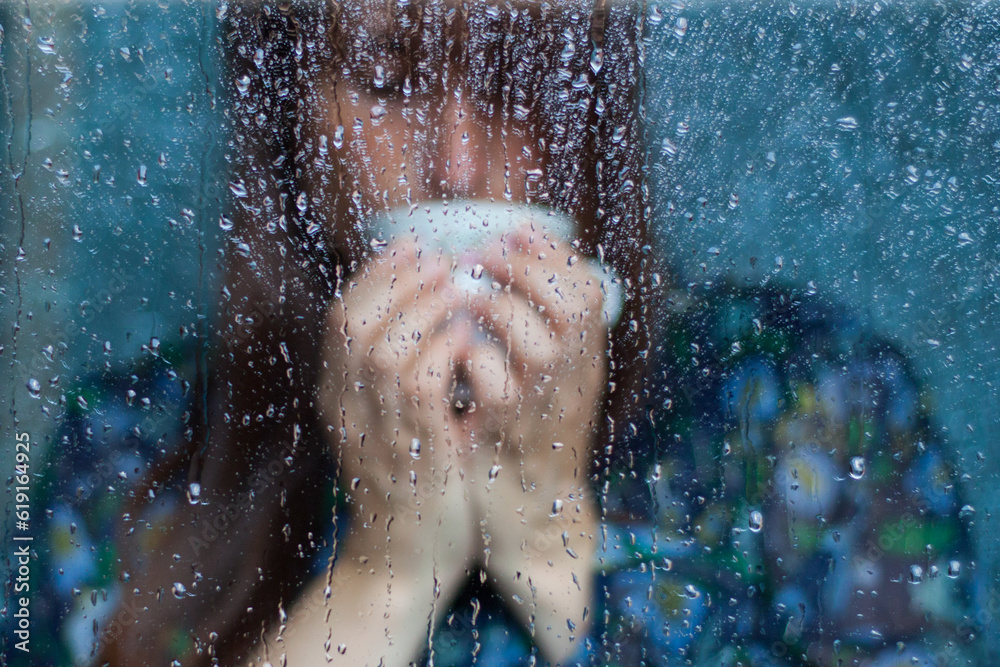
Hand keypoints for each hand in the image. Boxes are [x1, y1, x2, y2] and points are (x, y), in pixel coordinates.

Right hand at [295, 242, 477, 664]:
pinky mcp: (413, 452)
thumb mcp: (388, 420)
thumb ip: (392, 371)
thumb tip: (419, 309)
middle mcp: (346, 410)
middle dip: (397, 280)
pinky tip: (465, 337)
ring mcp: (374, 433)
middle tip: (439, 259)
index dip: (376, 274)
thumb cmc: (411, 481)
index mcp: (337, 397)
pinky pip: (420, 386)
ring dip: (423, 308)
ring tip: (458, 288)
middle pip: (351, 324)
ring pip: (383, 348)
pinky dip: (441, 351)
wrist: (404, 558)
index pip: (340, 319)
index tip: (413, 247)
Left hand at [462, 227, 606, 661]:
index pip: (590, 288)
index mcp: (586, 359)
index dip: (554, 254)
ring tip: (463, 298)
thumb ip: (543, 329)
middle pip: (572, 304)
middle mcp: (575, 380)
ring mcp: (545, 408)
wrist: (535, 514)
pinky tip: (452, 350)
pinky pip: (495, 382)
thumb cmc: (532, 435)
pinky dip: (470, 357)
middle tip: (482, 257)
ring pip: (539, 340)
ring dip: (495, 308)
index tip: (515, 232)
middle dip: (524, 270)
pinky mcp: (509, 434)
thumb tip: (520, 267)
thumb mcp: (549, 378)